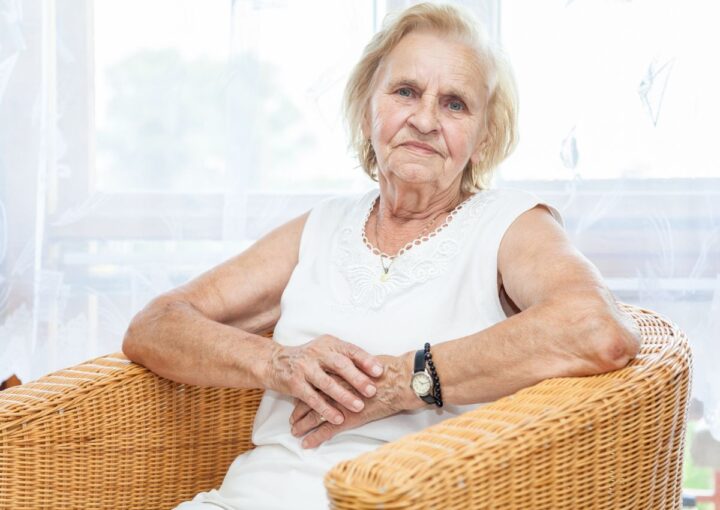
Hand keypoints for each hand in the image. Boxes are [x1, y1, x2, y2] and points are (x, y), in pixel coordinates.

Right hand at [264, 334, 384, 425]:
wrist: (274, 362)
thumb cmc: (308, 358)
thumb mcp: (326, 350)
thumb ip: (345, 356)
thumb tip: (376, 367)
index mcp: (329, 344)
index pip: (350, 350)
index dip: (365, 360)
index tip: (380, 371)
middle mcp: (317, 353)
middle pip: (340, 365)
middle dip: (357, 378)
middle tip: (372, 390)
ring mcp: (305, 368)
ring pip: (327, 383)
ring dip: (344, 396)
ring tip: (359, 406)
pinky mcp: (295, 384)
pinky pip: (313, 398)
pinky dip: (326, 409)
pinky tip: (338, 418)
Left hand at [289, 353, 418, 447]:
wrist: (399, 381)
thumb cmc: (388, 370)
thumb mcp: (366, 361)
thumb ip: (353, 365)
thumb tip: (350, 366)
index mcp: (338, 371)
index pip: (315, 382)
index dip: (306, 390)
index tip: (298, 397)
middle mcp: (334, 386)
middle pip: (310, 398)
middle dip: (299, 410)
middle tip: (292, 418)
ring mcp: (339, 403)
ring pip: (315, 415)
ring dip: (303, 425)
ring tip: (295, 431)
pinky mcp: (348, 418)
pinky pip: (327, 430)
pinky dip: (315, 437)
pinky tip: (307, 443)